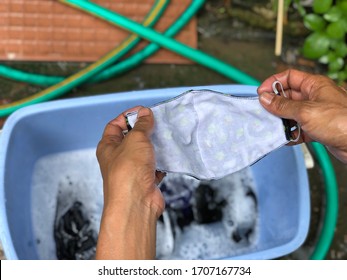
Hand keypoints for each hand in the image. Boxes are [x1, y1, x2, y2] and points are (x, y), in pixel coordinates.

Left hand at [96, 106, 164, 258]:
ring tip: (166, 137)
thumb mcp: (136, 139)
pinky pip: (154, 166)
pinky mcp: (145, 180)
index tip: (143, 111)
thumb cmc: (129, 169)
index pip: (115, 125)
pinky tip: (169, 155)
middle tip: (158, 123)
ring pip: (145, 153)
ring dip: (155, 146)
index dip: (128, 116)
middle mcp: (118, 158)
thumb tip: (145, 112)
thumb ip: (142, 125)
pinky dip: (161, 162)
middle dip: (145, 131)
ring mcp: (132, 170)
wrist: (136, 202)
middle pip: (131, 138)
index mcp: (108, 146)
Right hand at [257, 69, 346, 162]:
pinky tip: (284, 139)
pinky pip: (297, 129)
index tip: (261, 93)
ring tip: (271, 127)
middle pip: (287, 96)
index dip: (273, 83)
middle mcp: (314, 98)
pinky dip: (290, 134)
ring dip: (280, 121)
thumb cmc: (341, 122)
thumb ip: (283, 106)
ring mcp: (315, 114)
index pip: (289, 77)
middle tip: (262, 112)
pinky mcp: (316, 129)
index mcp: (314, 85)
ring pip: (291, 114)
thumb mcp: (306, 111)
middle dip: (274, 104)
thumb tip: (265, 99)